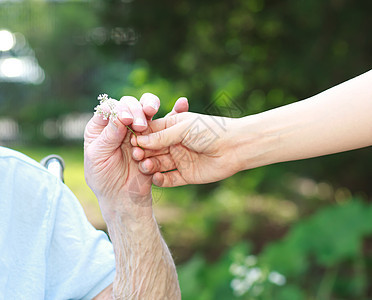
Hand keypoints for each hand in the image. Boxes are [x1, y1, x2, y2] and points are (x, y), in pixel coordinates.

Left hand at [84, 93, 187, 219]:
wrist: (124, 197)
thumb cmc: (104, 179)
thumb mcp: (98, 157)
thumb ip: (108, 136)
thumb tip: (120, 116)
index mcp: (100, 127)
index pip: (109, 108)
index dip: (118, 109)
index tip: (125, 119)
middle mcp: (118, 124)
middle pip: (128, 104)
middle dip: (135, 110)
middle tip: (140, 125)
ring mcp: (136, 129)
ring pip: (144, 109)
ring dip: (149, 108)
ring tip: (152, 115)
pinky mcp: (152, 137)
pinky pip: (161, 122)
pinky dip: (172, 112)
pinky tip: (180, 106)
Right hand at [131, 112, 241, 186]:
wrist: (234, 147)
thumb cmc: (210, 130)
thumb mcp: (183, 129)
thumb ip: (162, 136)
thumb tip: (139, 140)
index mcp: (172, 128)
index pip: (150, 133)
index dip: (140, 138)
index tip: (130, 142)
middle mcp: (173, 144)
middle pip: (152, 150)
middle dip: (143, 153)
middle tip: (136, 156)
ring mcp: (179, 160)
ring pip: (158, 165)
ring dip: (150, 166)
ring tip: (146, 167)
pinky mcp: (186, 175)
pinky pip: (169, 179)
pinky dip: (161, 180)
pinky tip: (157, 177)